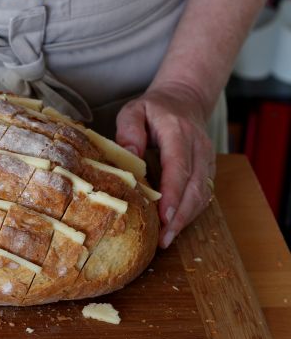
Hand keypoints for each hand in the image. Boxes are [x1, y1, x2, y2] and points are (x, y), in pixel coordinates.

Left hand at [115, 82, 215, 248]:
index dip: (173, 193)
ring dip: (187, 219)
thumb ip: (129, 129)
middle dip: (180, 215)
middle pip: (195, 186)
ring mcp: (207, 159)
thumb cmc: (154, 109)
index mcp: (179, 132)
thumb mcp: (134, 110)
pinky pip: (204, 194)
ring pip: (202, 194)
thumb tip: (130, 154)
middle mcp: (198, 147)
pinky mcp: (208, 169)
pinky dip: (191, 212)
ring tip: (167, 239)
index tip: (165, 215)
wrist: (185, 100)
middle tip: (164, 239)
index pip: (178, 166)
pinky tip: (175, 226)